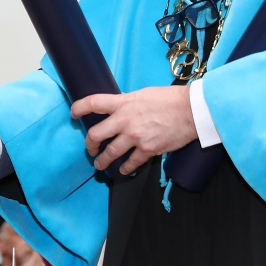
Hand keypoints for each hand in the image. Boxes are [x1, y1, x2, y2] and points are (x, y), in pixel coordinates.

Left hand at [70, 86, 197, 174]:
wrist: (191, 110)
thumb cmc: (169, 98)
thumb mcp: (143, 94)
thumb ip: (128, 102)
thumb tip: (120, 108)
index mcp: (123, 103)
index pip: (93, 103)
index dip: (79, 108)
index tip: (74, 114)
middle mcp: (125, 120)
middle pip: (95, 135)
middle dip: (90, 144)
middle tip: (91, 148)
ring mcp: (135, 136)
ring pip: (110, 153)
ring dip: (103, 161)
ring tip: (100, 165)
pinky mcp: (147, 150)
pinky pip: (131, 163)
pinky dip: (125, 168)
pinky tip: (124, 170)